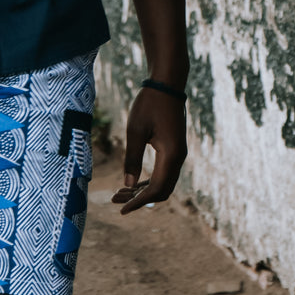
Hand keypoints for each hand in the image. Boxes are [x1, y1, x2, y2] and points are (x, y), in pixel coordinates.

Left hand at [112, 87, 186, 214]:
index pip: (156, 189)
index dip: (138, 202)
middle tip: (115, 199)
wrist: (167, 85)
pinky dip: (149, 180)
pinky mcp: (174, 149)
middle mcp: (178, 158)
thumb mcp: (135, 131)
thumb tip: (128, 185)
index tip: (121, 209)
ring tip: (119, 192)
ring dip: (143, 190)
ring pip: (163, 182)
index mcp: (171, 156)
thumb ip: (132, 158)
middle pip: (161, 190)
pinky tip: (133, 182)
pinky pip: (163, 173)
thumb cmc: (149, 104)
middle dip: (139, 198)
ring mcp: (178, 154)